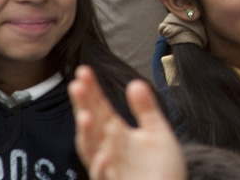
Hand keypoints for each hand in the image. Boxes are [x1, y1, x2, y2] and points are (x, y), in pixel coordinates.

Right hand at [68, 66, 185, 179]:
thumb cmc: (162, 170)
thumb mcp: (157, 133)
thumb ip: (146, 109)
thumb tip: (135, 83)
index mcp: (118, 135)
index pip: (101, 109)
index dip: (92, 91)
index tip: (84, 71)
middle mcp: (109, 151)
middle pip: (93, 125)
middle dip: (84, 106)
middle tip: (77, 85)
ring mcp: (110, 170)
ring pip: (92, 152)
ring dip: (87, 135)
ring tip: (84, 115)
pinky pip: (104, 178)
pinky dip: (101, 168)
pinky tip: (104, 155)